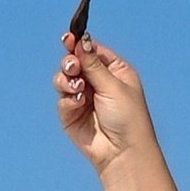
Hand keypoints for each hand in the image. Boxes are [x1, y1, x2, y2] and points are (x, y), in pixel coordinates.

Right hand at [53, 28, 155, 174]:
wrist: (122, 152)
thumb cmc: (127, 117)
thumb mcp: (112, 85)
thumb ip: (92, 64)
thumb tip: (81, 39)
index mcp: (114, 71)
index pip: (92, 50)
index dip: (79, 44)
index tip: (68, 38)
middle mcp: (98, 82)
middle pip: (74, 61)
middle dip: (70, 63)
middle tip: (73, 68)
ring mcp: (83, 97)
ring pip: (63, 78)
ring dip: (66, 80)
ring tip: (77, 88)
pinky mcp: (72, 113)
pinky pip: (62, 99)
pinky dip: (68, 99)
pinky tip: (78, 103)